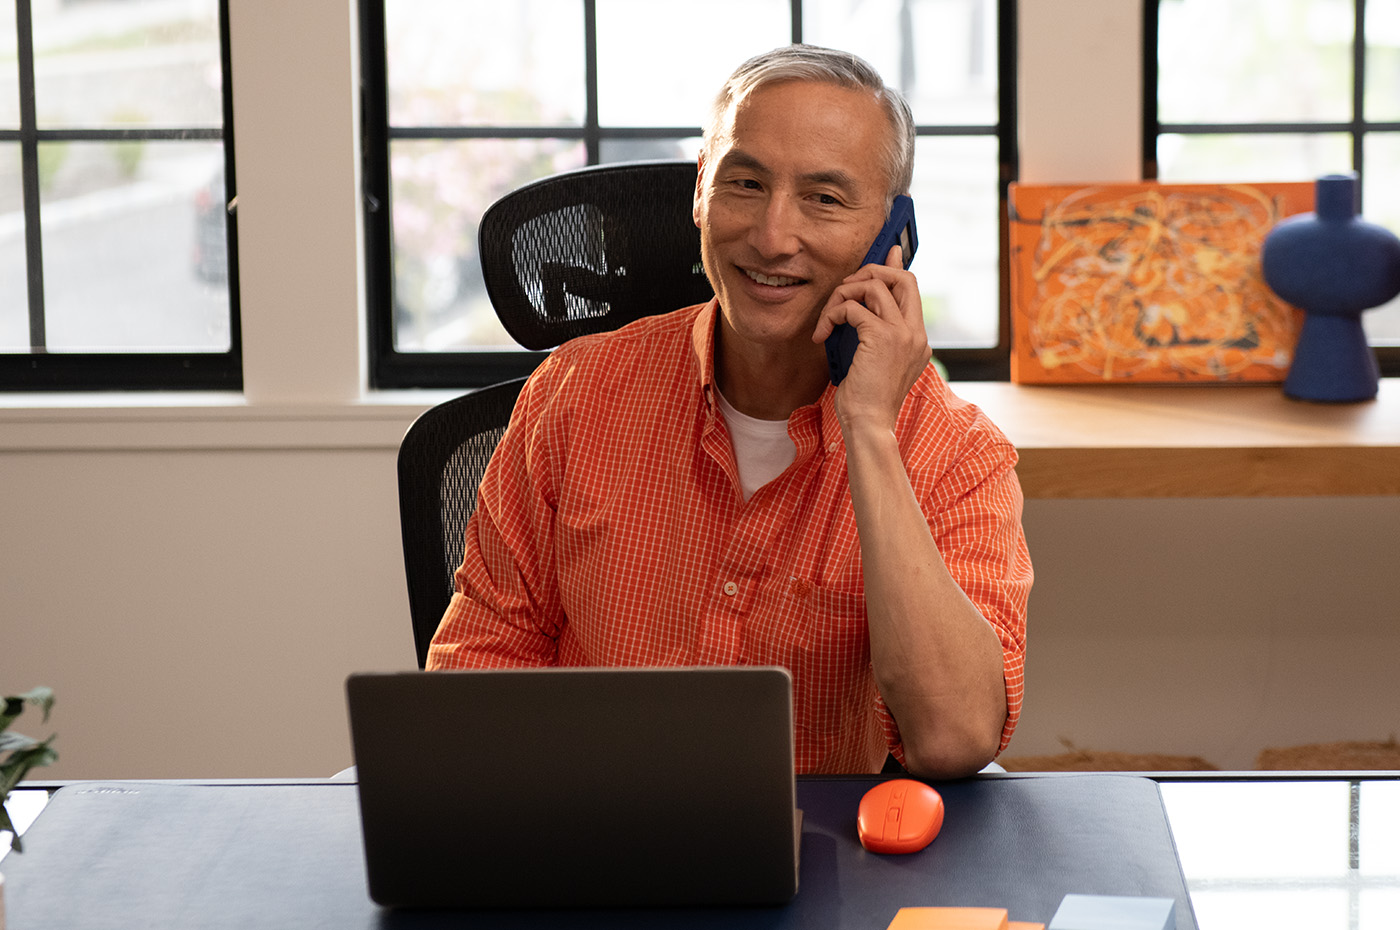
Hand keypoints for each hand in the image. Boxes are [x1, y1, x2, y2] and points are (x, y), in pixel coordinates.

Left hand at [812, 245, 932, 431]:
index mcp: (918, 339)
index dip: (897, 267)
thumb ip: (875, 335)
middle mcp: (915, 333)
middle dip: (871, 272)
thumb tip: (860, 311)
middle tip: (846, 289)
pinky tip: (824, 333)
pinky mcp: (882, 337)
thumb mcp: (874, 363)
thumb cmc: (867, 400)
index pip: (912, 288)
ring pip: (875, 285)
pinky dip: (833, 314)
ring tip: (829, 317)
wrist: (869, 424)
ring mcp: (902, 334)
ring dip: (844, 295)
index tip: (888, 253)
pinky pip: (853, 307)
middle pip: (903, 277)